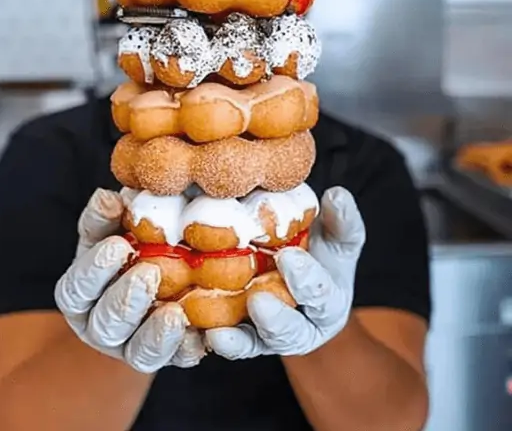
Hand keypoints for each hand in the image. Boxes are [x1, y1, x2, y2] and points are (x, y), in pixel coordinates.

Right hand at [54, 188, 205, 373]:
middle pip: (105, 323)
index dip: (95, 270)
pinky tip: (199, 335)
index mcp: (79, 296)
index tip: (118, 245)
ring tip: (175, 311)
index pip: (77, 288)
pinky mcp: (164, 359)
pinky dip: (186, 350)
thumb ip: (105, 218)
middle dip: (126, 299)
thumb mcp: (109, 232)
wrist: (155, 286)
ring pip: (137, 352)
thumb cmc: (126, 252)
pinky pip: (175, 362)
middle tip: (150, 272)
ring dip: (155, 333)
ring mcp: (130, 349)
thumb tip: (107, 198)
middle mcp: (98, 328)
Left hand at [205, 187, 365, 358]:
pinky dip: (215, 342)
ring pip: (254, 344)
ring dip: (238, 340)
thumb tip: (338, 194)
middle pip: (291, 330)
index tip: (288, 257)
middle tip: (258, 300)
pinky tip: (200, 332)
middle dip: (276, 317)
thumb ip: (340, 221)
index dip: (306, 279)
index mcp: (328, 304)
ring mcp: (268, 339)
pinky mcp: (241, 341)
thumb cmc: (318, 258)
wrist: (295, 284)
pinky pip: (228, 345)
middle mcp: (301, 329)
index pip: (321, 294)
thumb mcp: (335, 241)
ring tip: (219, 332)